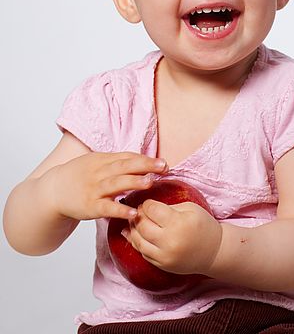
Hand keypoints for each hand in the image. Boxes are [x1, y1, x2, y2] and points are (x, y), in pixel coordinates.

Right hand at [49, 152, 168, 220]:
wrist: (53, 191)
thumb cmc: (79, 176)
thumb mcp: (96, 163)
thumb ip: (117, 162)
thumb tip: (142, 160)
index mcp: (102, 160)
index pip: (127, 157)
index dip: (145, 159)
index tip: (163, 162)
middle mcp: (99, 173)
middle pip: (124, 166)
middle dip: (144, 166)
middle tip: (163, 167)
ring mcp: (94, 190)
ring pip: (116, 183)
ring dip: (134, 182)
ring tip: (150, 183)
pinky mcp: (89, 207)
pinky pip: (106, 208)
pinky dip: (120, 210)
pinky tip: (133, 212)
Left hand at [124, 199, 222, 275]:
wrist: (214, 251)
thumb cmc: (203, 225)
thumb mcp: (190, 208)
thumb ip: (168, 207)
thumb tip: (148, 207)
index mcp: (178, 223)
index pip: (152, 210)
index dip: (147, 204)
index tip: (147, 202)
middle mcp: (169, 241)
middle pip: (142, 225)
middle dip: (137, 215)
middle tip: (139, 211)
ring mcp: (164, 256)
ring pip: (138, 241)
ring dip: (133, 229)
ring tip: (134, 221)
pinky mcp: (162, 265)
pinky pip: (143, 253)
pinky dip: (137, 242)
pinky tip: (134, 234)